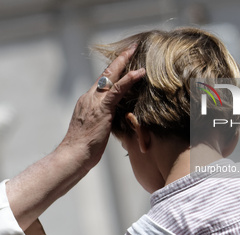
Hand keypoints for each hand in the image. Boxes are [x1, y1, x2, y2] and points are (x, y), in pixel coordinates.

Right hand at [59, 46, 144, 171]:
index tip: (122, 62)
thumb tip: (115, 118)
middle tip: (130, 48)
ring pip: (110, 77)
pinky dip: (129, 80)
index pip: (102, 82)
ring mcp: (94, 101)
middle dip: (118, 60)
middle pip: (105, 74)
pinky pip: (117, 90)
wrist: (74, 155)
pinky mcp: (102, 108)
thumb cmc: (85, 147)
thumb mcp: (96, 128)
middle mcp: (89, 97)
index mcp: (87, 101)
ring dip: (123, 62)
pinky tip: (139, 72)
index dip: (113, 71)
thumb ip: (104, 118)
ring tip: (134, 51)